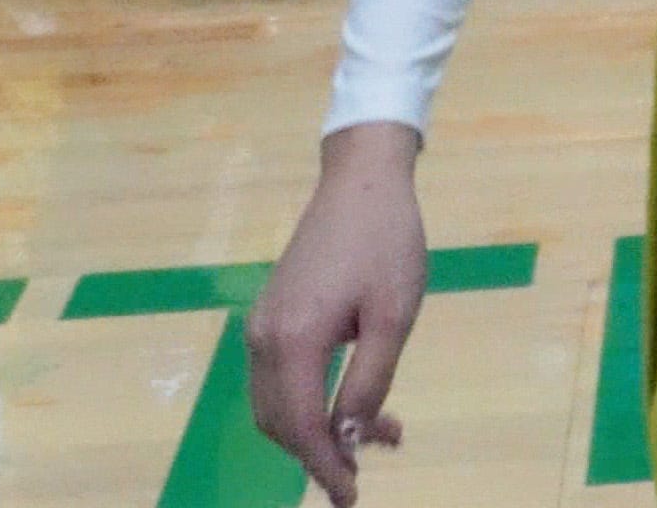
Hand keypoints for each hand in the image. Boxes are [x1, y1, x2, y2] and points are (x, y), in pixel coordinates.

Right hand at [245, 123, 426, 505]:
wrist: (362, 181)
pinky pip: (281, 376)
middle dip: (323, 451)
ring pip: (278, 403)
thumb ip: (370, 378)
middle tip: (374, 460)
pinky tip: (354, 396)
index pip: (302, 427)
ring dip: (320, 426)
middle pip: (281, 422)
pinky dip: (311, 399)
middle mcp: (264, 338)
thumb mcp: (394, 314)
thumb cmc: (388, 241)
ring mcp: (263, 325)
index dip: (325, 467)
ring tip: (379, 431)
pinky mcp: (272, 314)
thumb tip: (348, 435)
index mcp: (294, 340)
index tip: (350, 498)